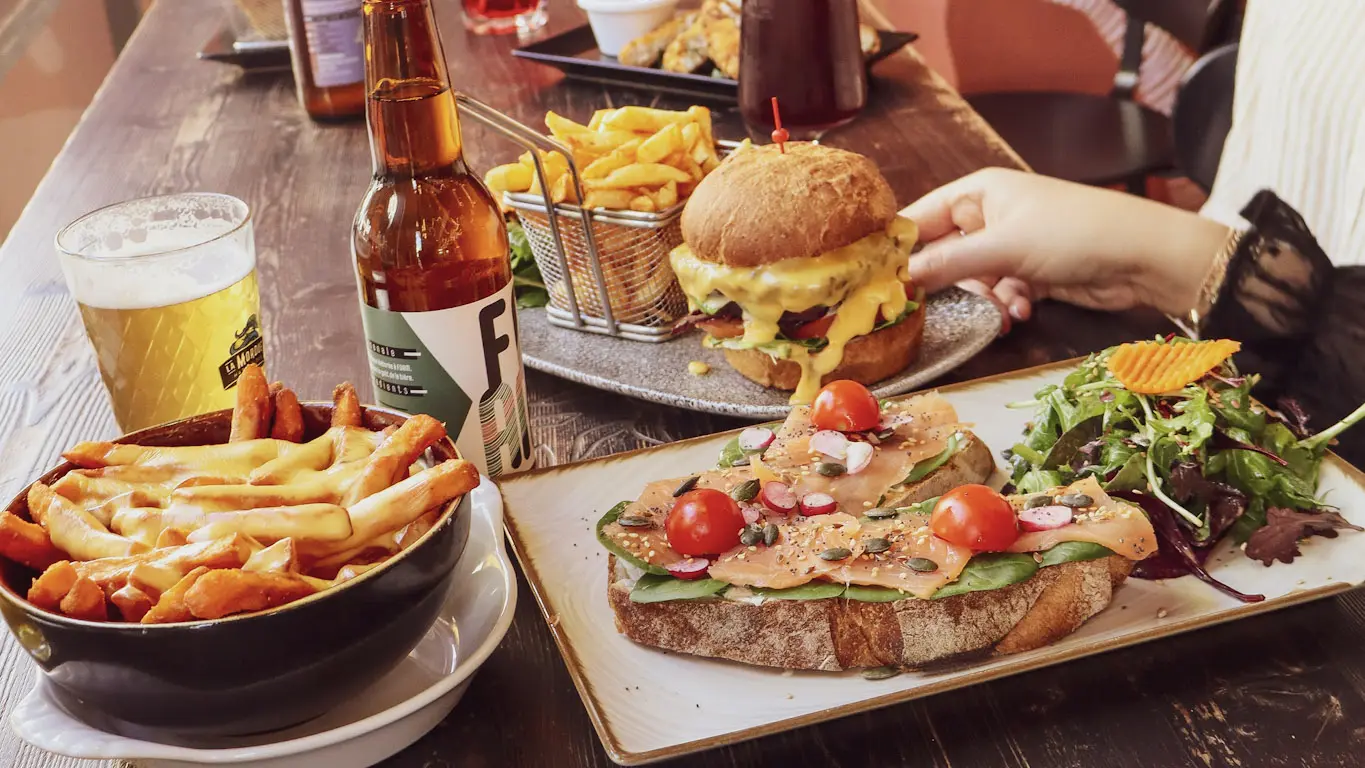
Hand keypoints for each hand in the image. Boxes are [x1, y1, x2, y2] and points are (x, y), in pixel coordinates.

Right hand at [903, 169, 1231, 326]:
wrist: (1144, 257)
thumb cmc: (1073, 234)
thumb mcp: (1004, 248)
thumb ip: (948, 264)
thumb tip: (900, 277)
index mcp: (979, 192)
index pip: (921, 216)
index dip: (900, 247)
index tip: (878, 281)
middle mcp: (991, 214)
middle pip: (944, 252)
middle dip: (948, 282)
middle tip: (935, 307)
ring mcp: (1012, 244)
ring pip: (973, 279)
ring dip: (984, 299)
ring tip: (1005, 310)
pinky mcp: (1032, 271)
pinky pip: (1000, 291)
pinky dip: (1007, 305)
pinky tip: (1023, 312)